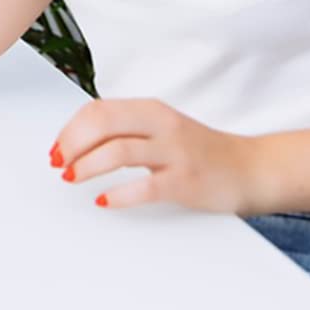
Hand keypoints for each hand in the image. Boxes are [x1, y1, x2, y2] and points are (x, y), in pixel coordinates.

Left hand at [52, 97, 269, 213]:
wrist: (252, 169)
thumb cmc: (199, 151)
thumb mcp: (160, 128)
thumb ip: (125, 129)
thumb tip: (77, 142)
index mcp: (151, 110)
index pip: (98, 110)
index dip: (70, 129)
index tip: (57, 148)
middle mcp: (162, 125)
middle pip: (102, 125)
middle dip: (72, 145)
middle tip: (59, 164)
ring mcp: (175, 152)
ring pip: (117, 151)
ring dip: (86, 166)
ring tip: (72, 178)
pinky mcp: (186, 181)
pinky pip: (144, 186)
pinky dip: (117, 194)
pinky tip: (104, 200)